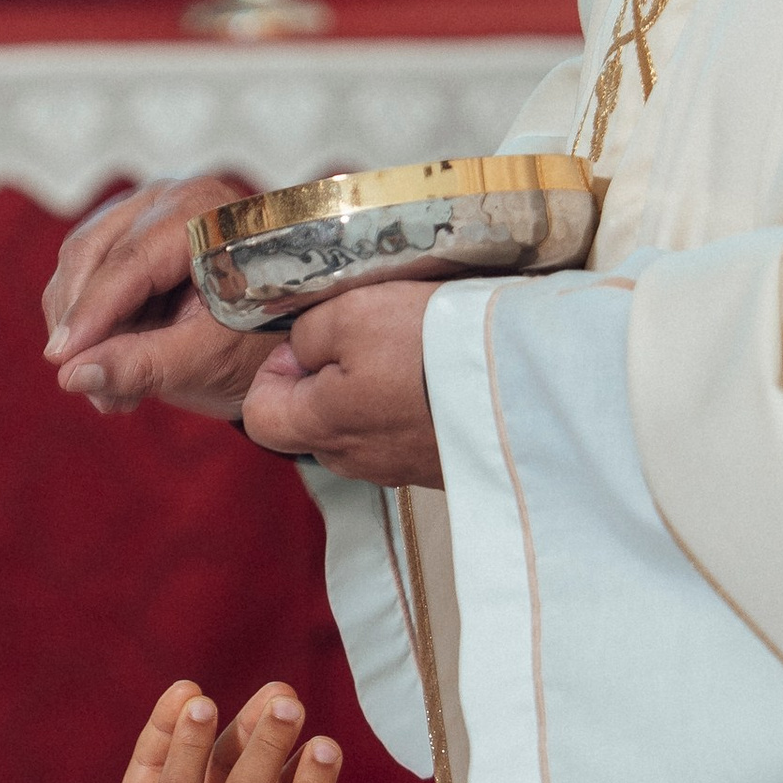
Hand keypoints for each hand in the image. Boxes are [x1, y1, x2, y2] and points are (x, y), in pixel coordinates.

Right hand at [42, 174, 266, 422]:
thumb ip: (144, 365)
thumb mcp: (210, 360)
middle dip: (80, 326)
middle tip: (89, 388)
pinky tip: (111, 367)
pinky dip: (89, 320)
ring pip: (79, 261)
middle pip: (92, 253)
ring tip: (110, 393)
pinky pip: (85, 269)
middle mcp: (172, 197)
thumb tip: (72, 375)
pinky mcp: (132, 228)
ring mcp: (148, 207)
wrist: (286, 334)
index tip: (60, 361)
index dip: (89, 314)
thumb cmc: (260, 342)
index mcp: (205, 215)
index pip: (129, 261)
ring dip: (80, 328)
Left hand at [241, 283, 442, 488]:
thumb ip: (309, 334)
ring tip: (411, 353)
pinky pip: (408, 435)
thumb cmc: (429, 345)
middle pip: (313, 423)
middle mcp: (356, 462)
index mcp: (321, 427)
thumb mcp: (351, 312)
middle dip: (326, 380)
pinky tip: (440, 375)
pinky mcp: (443, 467)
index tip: (309, 341)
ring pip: (363, 430)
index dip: (272, 372)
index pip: (259, 416)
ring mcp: (402, 470)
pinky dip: (414, 406)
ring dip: (374, 393)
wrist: (524, 384)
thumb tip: (302, 350)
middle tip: (368, 338)